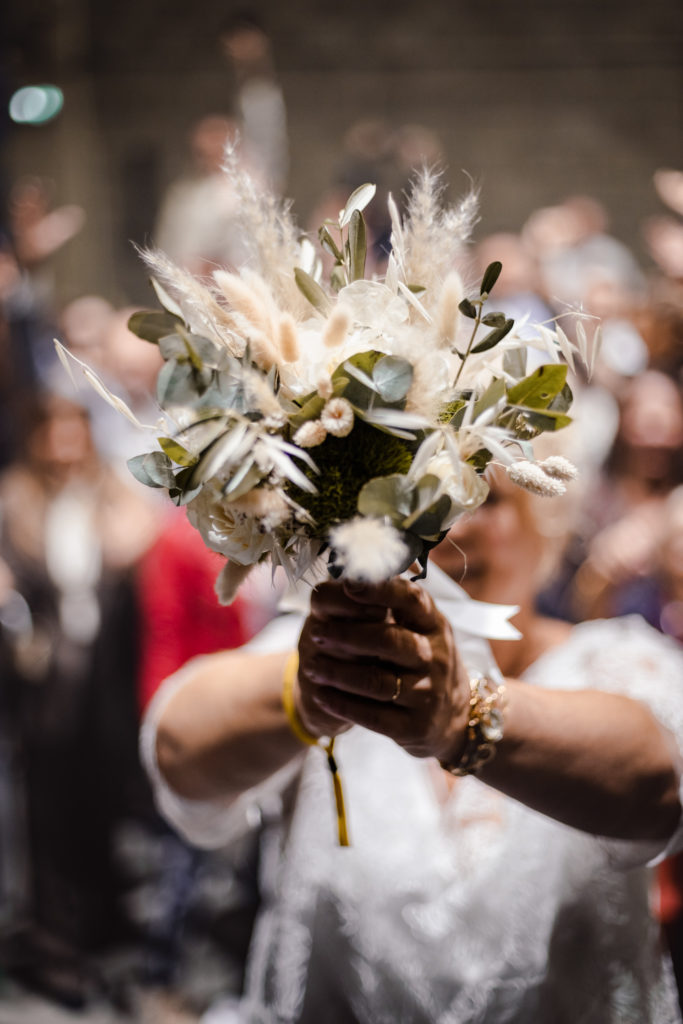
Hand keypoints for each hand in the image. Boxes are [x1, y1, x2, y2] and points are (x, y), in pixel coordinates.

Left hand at [297, 577, 470, 761]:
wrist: (451, 717)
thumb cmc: (422, 659)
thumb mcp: (419, 627)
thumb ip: (392, 600)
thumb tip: (352, 571)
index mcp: (433, 623)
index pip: (411, 599)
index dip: (380, 591)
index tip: (348, 586)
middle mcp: (435, 656)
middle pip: (390, 641)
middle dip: (347, 636)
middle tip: (314, 633)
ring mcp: (428, 693)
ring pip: (376, 682)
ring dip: (337, 673)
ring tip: (311, 666)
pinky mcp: (415, 726)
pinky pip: (372, 716)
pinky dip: (342, 704)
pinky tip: (321, 695)